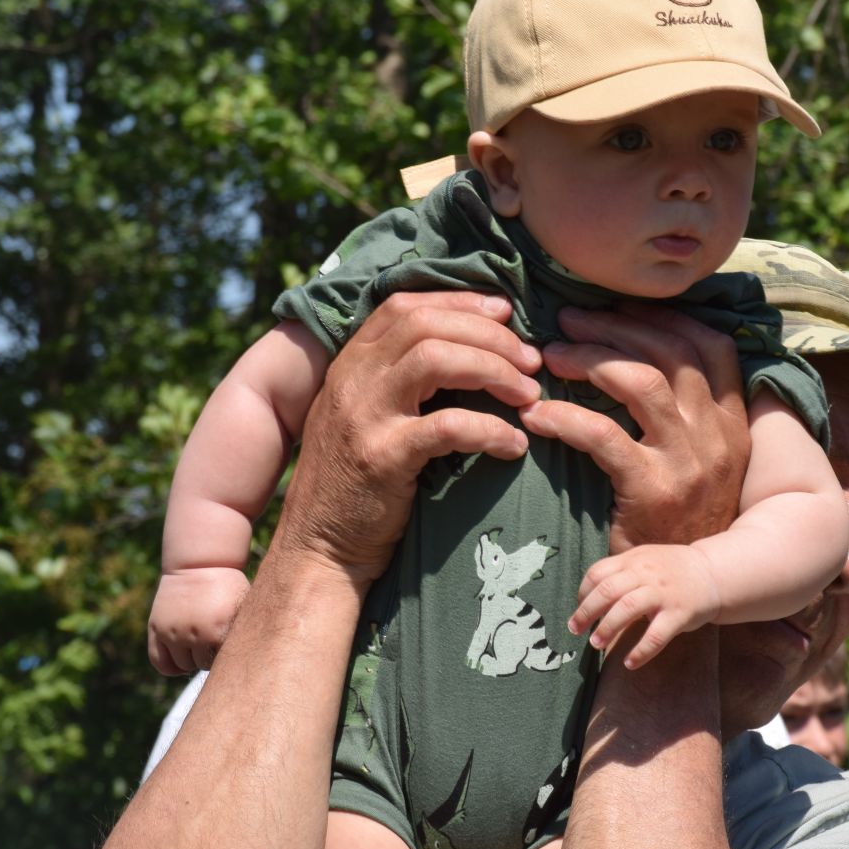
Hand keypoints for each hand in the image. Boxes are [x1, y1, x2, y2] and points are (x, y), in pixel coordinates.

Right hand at [147, 568, 249, 674]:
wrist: (198, 563)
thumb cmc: (227, 587)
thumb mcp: (243, 607)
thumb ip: (242, 633)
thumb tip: (250, 660)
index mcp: (219, 630)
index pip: (225, 662)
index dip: (229, 656)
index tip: (232, 646)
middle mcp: (194, 633)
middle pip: (203, 665)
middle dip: (210, 657)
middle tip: (214, 643)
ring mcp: (173, 632)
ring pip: (183, 665)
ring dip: (192, 660)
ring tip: (200, 645)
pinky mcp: (156, 628)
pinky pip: (160, 662)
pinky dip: (171, 668)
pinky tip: (182, 660)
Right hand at [274, 291, 541, 585]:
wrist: (318, 549)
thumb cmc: (356, 485)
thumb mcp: (365, 418)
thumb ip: (397, 381)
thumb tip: (468, 351)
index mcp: (349, 364)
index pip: (404, 305)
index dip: (459, 300)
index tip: (505, 311)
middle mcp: (351, 380)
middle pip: (426, 324)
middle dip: (489, 334)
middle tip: (530, 360)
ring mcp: (363, 416)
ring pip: (436, 358)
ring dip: (494, 369)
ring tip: (529, 395)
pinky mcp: (382, 458)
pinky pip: (448, 426)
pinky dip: (491, 429)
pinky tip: (514, 446)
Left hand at [525, 303, 750, 553]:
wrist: (688, 590)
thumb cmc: (681, 519)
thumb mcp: (702, 462)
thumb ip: (686, 415)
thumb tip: (640, 358)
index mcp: (733, 421)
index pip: (710, 343)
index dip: (661, 317)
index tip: (616, 308)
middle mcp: (717, 434)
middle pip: (669, 351)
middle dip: (613, 326)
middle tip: (567, 321)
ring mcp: (689, 462)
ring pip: (639, 380)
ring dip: (588, 358)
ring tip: (550, 357)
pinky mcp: (652, 490)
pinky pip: (604, 436)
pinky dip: (564, 416)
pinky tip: (537, 416)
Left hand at [570, 543, 722, 668]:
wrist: (713, 573)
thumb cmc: (672, 571)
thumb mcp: (645, 560)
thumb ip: (620, 572)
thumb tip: (587, 594)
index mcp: (633, 560)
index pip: (598, 573)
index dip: (583, 592)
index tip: (579, 609)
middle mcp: (646, 574)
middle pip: (607, 591)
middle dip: (586, 612)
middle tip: (575, 630)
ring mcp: (663, 593)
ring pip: (626, 609)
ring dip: (606, 628)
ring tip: (595, 643)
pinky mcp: (679, 613)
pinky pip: (656, 635)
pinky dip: (641, 651)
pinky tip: (630, 663)